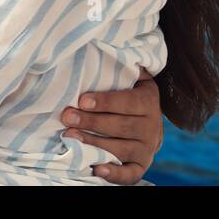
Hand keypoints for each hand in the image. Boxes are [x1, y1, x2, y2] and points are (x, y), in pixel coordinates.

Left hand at [61, 66, 163, 183]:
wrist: (150, 126)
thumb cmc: (131, 96)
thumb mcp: (135, 78)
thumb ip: (126, 65)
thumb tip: (114, 44)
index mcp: (149, 100)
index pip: (127, 102)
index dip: (105, 101)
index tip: (82, 100)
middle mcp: (151, 126)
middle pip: (120, 126)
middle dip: (91, 122)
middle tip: (67, 117)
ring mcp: (147, 148)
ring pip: (119, 148)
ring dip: (93, 143)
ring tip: (70, 136)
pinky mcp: (141, 166)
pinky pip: (129, 174)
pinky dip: (114, 174)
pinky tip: (95, 168)